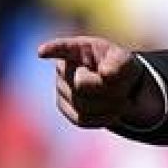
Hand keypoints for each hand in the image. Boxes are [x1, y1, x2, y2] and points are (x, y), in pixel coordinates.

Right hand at [36, 35, 158, 127]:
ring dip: (108, 106)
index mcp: (79, 49)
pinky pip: (83, 119)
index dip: (53, 49)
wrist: (121, 88)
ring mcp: (60, 88)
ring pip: (83, 105)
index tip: (42, 52)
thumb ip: (118, 66)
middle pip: (83, 85)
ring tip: (120, 99)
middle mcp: (63, 67)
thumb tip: (104, 74)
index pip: (63, 48)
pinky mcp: (64, 108)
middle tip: (123, 87)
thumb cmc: (121, 69)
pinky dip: (102, 118)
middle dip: (107, 90)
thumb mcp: (125, 62)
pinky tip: (111, 112)